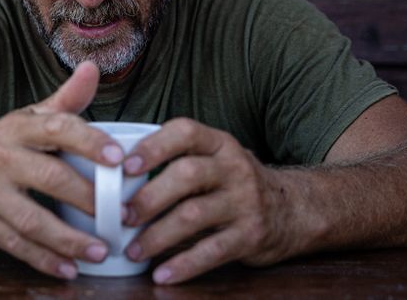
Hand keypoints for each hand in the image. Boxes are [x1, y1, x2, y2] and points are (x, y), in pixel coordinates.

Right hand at [0, 61, 125, 278]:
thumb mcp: (27, 118)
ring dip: (68, 239)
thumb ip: (65, 100)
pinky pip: (15, 245)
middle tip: (121, 214)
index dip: (89, 141)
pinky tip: (69, 269)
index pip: (56, 128)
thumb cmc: (0, 145)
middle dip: (87, 198)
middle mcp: (0, 157)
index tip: (118, 158)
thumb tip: (92, 68)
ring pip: (31, 219)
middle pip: (48, 177)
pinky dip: (43, 260)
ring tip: (101, 250)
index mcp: (17, 127)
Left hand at [121, 118, 299, 283]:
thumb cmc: (233, 183)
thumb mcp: (214, 159)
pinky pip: (212, 251)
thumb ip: (177, 160)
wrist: (292, 209)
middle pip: (186, 175)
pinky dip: (184, 265)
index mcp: (218, 143)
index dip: (153, 146)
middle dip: (149, 197)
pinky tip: (162, 274)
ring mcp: (245, 201)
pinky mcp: (251, 235)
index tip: (124, 166)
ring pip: (194, 215)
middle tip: (121, 216)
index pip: (185, 132)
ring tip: (133, 250)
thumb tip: (115, 175)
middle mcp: (234, 167)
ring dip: (158, 235)